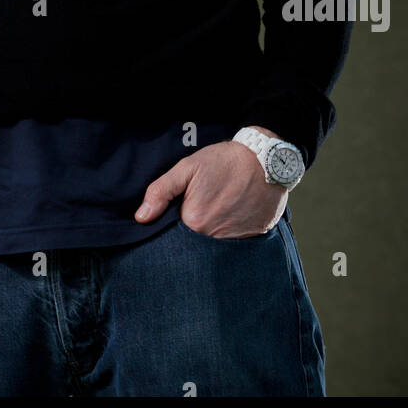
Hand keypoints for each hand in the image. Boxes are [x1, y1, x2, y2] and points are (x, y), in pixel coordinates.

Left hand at [134, 132, 287, 238]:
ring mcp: (234, 242)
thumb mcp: (188, 167)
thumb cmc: (224, 161)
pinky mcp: (251, 241)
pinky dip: (228, 235)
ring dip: (210, 235)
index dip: (172, 225)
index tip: (179, 211)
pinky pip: (232, 247)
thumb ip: (161, 191)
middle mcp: (213, 239)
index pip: (172, 236)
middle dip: (190, 234)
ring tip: (216, 211)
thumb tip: (141, 217)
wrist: (266, 160)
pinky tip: (230, 218)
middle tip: (201, 208)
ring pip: (212, 247)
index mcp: (194, 222)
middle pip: (192, 245)